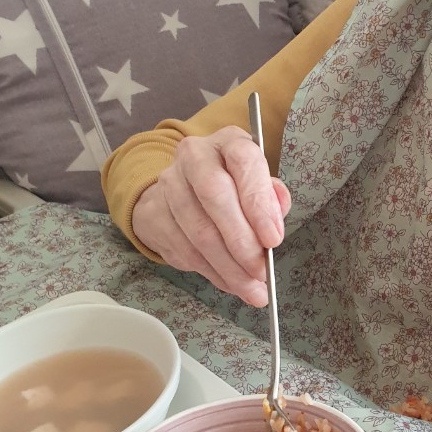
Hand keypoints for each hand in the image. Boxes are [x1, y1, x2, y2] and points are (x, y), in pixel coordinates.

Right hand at [131, 126, 290, 305]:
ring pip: (199, 232)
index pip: (244, 161)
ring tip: (252, 289)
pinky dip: (212, 273)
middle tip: (261, 272)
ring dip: (229, 268)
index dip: (259, 202)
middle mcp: (195, 156)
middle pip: (215, 197)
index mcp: (228, 142)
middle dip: (242, 242)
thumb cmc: (231, 187)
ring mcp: (169, 184)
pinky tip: (230, 283)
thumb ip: (272, 197)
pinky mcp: (153, 212)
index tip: (273, 239)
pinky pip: (184, 251)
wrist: (180, 190)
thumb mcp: (257, 184)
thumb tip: (277, 211)